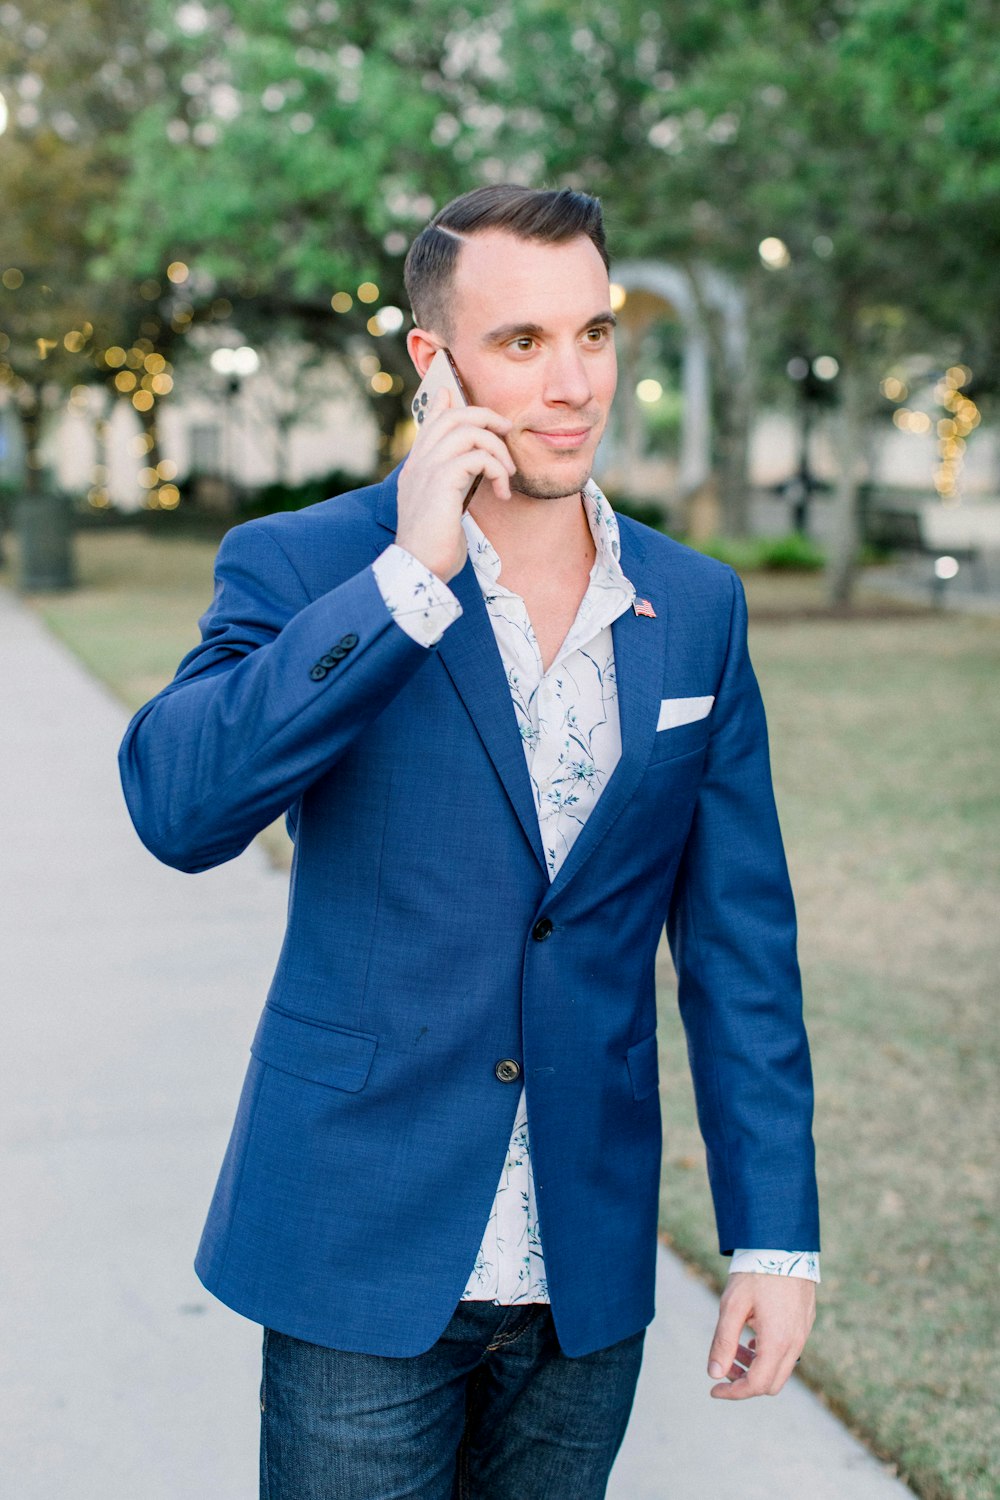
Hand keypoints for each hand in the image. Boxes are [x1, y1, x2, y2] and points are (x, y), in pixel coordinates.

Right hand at [396, 387, 514, 582]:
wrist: (420, 568)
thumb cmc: (435, 547)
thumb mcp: (443, 510)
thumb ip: (451, 486)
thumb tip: (466, 474)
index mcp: (416, 468)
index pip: (430, 423)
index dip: (444, 404)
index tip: (453, 392)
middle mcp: (419, 463)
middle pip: (452, 416)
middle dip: (485, 416)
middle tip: (507, 430)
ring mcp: (428, 469)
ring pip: (469, 432)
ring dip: (498, 449)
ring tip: (508, 474)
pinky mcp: (442, 480)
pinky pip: (478, 457)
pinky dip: (498, 470)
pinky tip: (502, 493)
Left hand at [706, 1273, 814, 1399]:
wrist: (784, 1244)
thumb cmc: (756, 1272)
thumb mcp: (732, 1305)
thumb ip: (723, 1341)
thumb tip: (714, 1374)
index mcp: (777, 1342)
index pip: (756, 1385)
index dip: (733, 1393)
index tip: (714, 1389)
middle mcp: (795, 1343)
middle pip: (771, 1384)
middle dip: (745, 1382)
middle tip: (724, 1365)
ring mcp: (803, 1334)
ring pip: (781, 1370)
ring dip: (756, 1368)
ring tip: (736, 1349)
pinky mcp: (805, 1324)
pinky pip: (789, 1353)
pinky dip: (769, 1356)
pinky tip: (753, 1338)